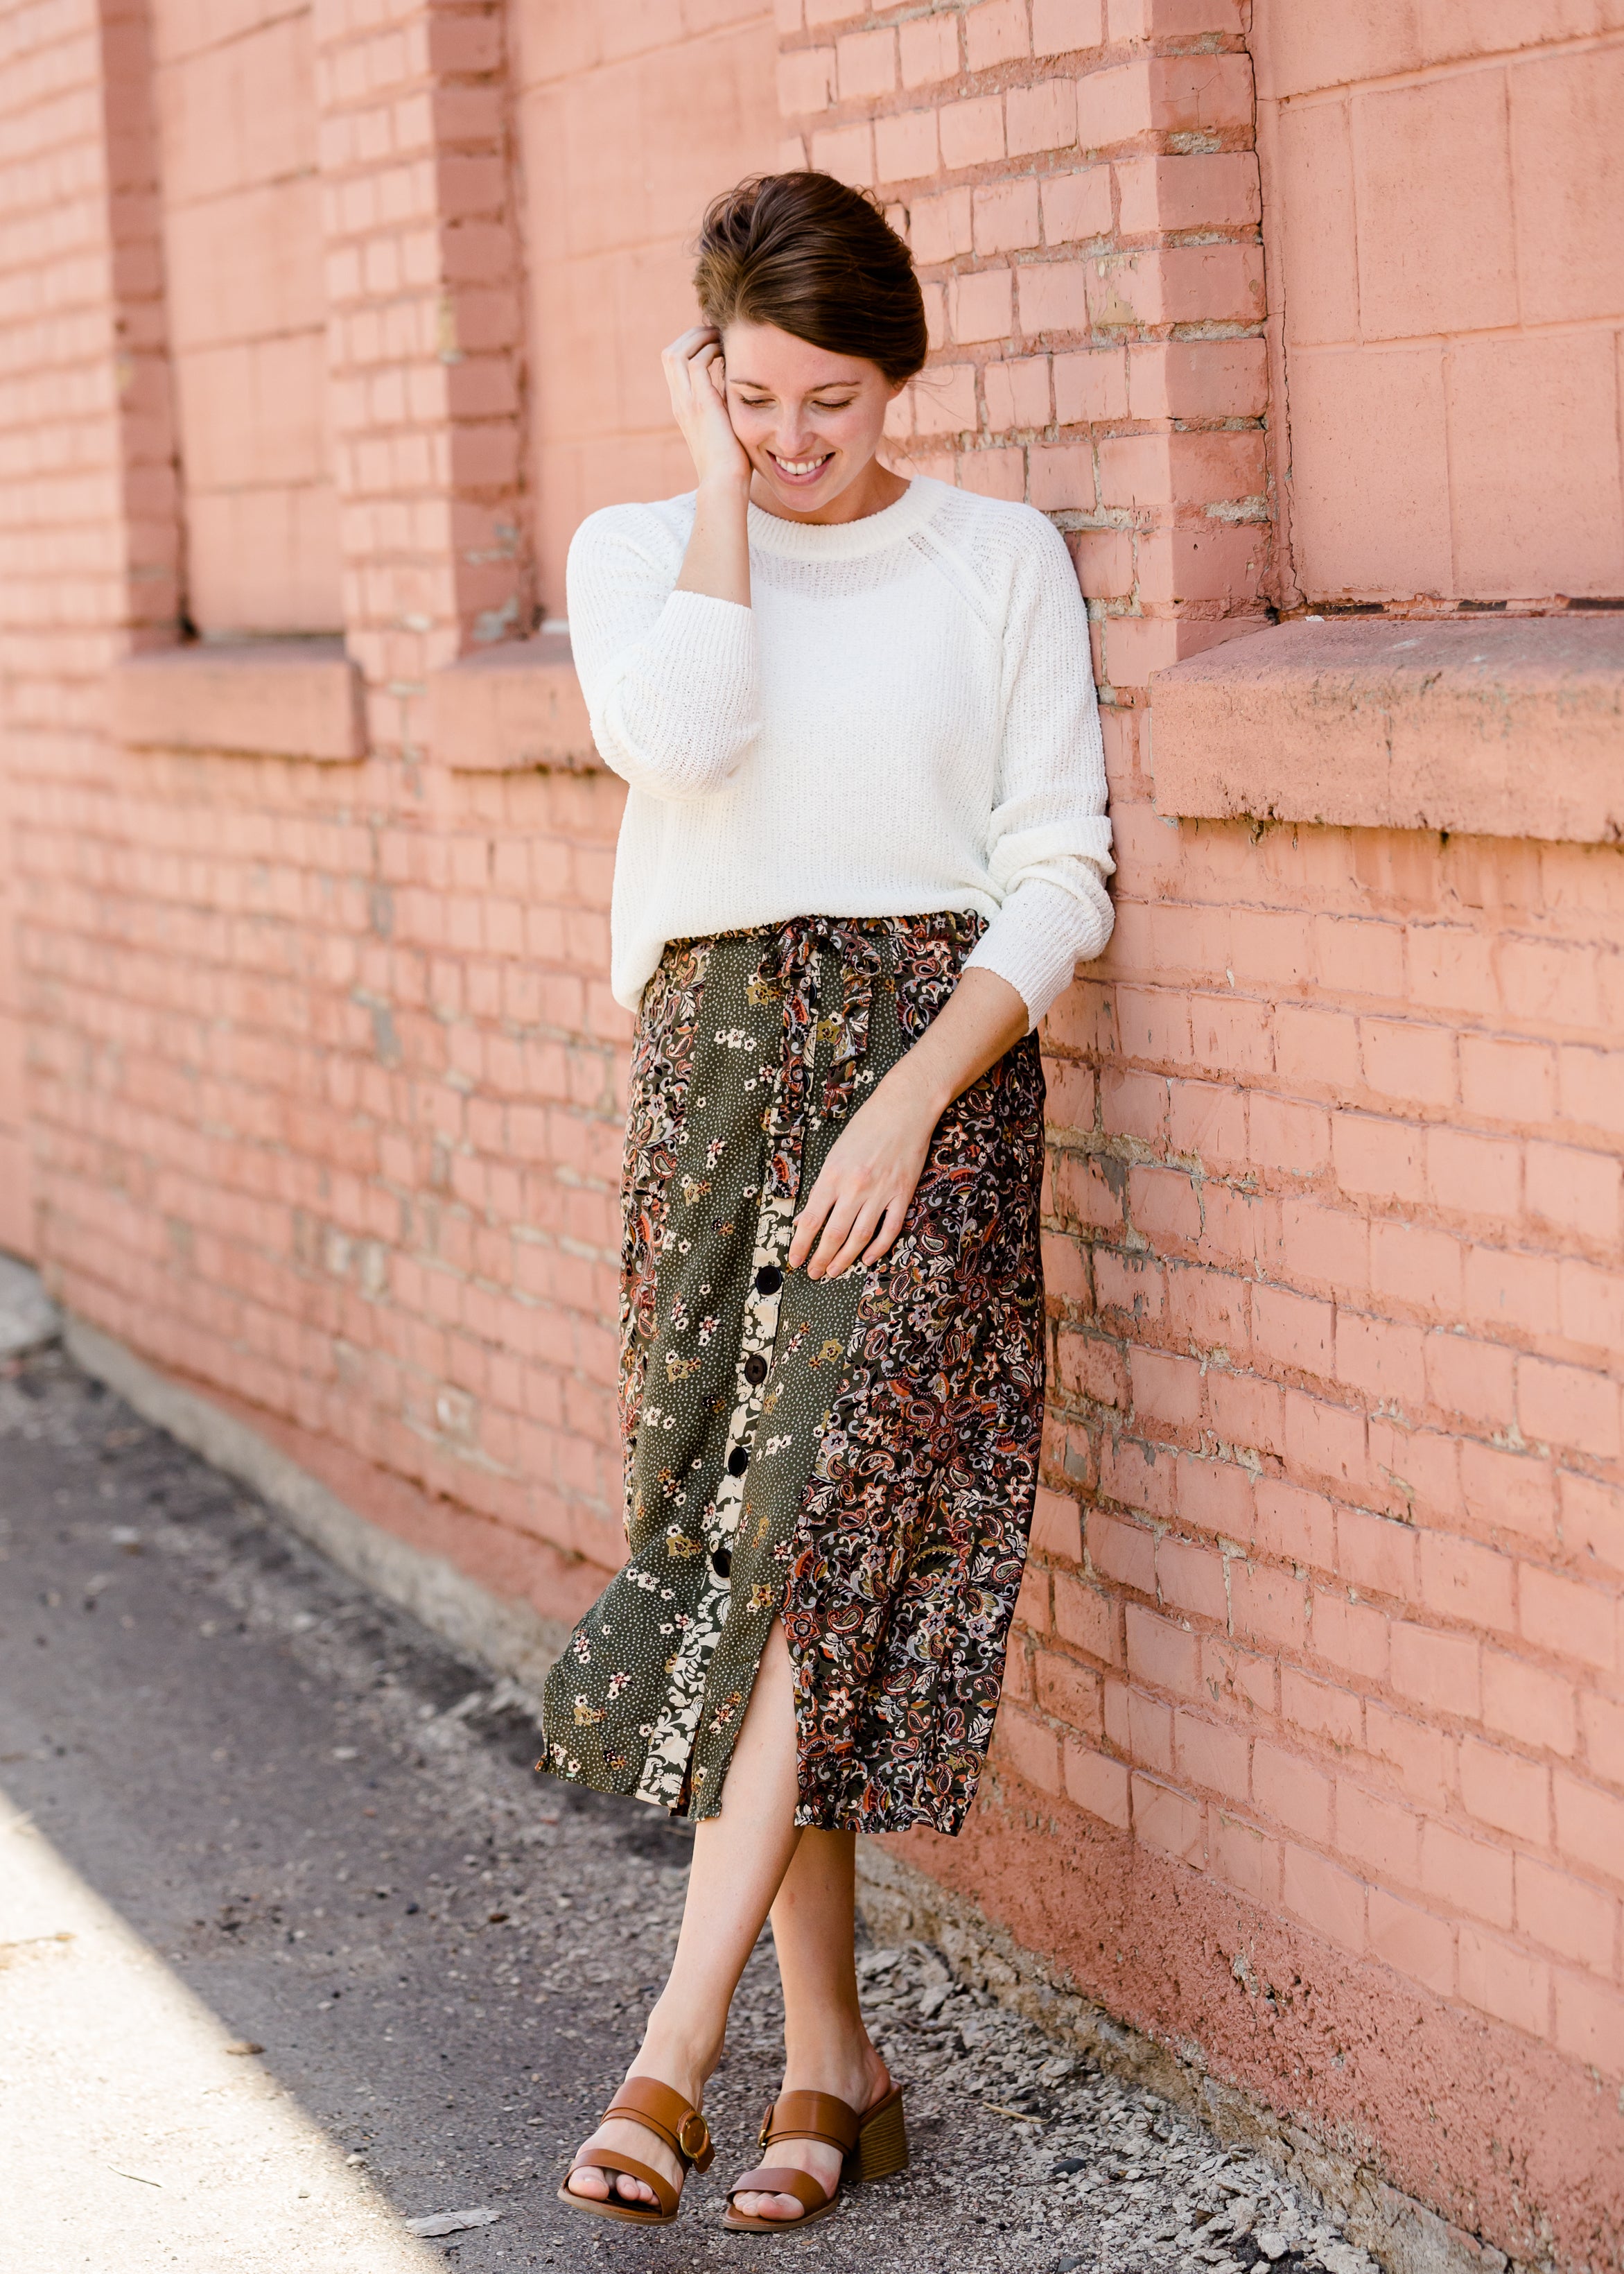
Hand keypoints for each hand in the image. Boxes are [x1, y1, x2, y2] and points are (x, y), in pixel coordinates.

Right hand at [662, 326, 750, 491]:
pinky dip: (711, 351)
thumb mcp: (723, 428)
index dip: (691, 346)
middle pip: (669, 353)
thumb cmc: (730, 463)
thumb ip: (723, 407)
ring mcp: (686, 402)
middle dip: (692, 336)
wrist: (724, 483)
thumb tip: (737, 391)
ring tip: (721, 338)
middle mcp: (679, 402)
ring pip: (676, 353)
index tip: (715, 343)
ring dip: (699, 338)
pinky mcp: (700, 404)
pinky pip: (697, 363)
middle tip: (717, 333)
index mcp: (682, 407)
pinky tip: (729, 354)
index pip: (674, 365)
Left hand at [787, 1070, 938, 1281]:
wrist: (903, 1108)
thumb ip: (822, 1187)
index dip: (801, 1244)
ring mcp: (880, 1192)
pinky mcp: (902, 1194)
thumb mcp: (835, 1153)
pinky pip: (889, 1229)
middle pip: (834, 1234)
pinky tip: (868, 1259)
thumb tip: (806, 1217)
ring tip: (835, 1272)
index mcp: (832, 1175)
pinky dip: (878, 1248)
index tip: (794, 1260)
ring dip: (845, 1258)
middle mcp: (854, 1187)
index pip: (810, 1219)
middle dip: (821, 1258)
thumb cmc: (866, 1127)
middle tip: (814, 1274)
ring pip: (860, 1237)